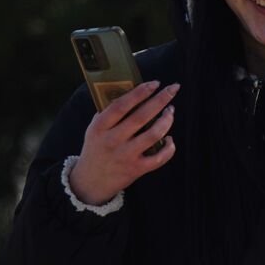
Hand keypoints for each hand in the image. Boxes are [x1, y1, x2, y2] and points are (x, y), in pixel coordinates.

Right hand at [68, 81, 179, 204]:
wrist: (90, 181)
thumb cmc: (96, 148)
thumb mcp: (94, 129)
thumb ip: (108, 113)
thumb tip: (131, 92)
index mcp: (100, 126)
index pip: (121, 105)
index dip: (139, 92)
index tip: (155, 83)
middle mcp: (112, 140)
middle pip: (141, 116)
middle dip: (160, 100)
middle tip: (173, 89)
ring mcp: (125, 155)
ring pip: (153, 135)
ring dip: (166, 121)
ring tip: (171, 112)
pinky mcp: (136, 169)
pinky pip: (159, 158)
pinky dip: (169, 148)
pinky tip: (170, 139)